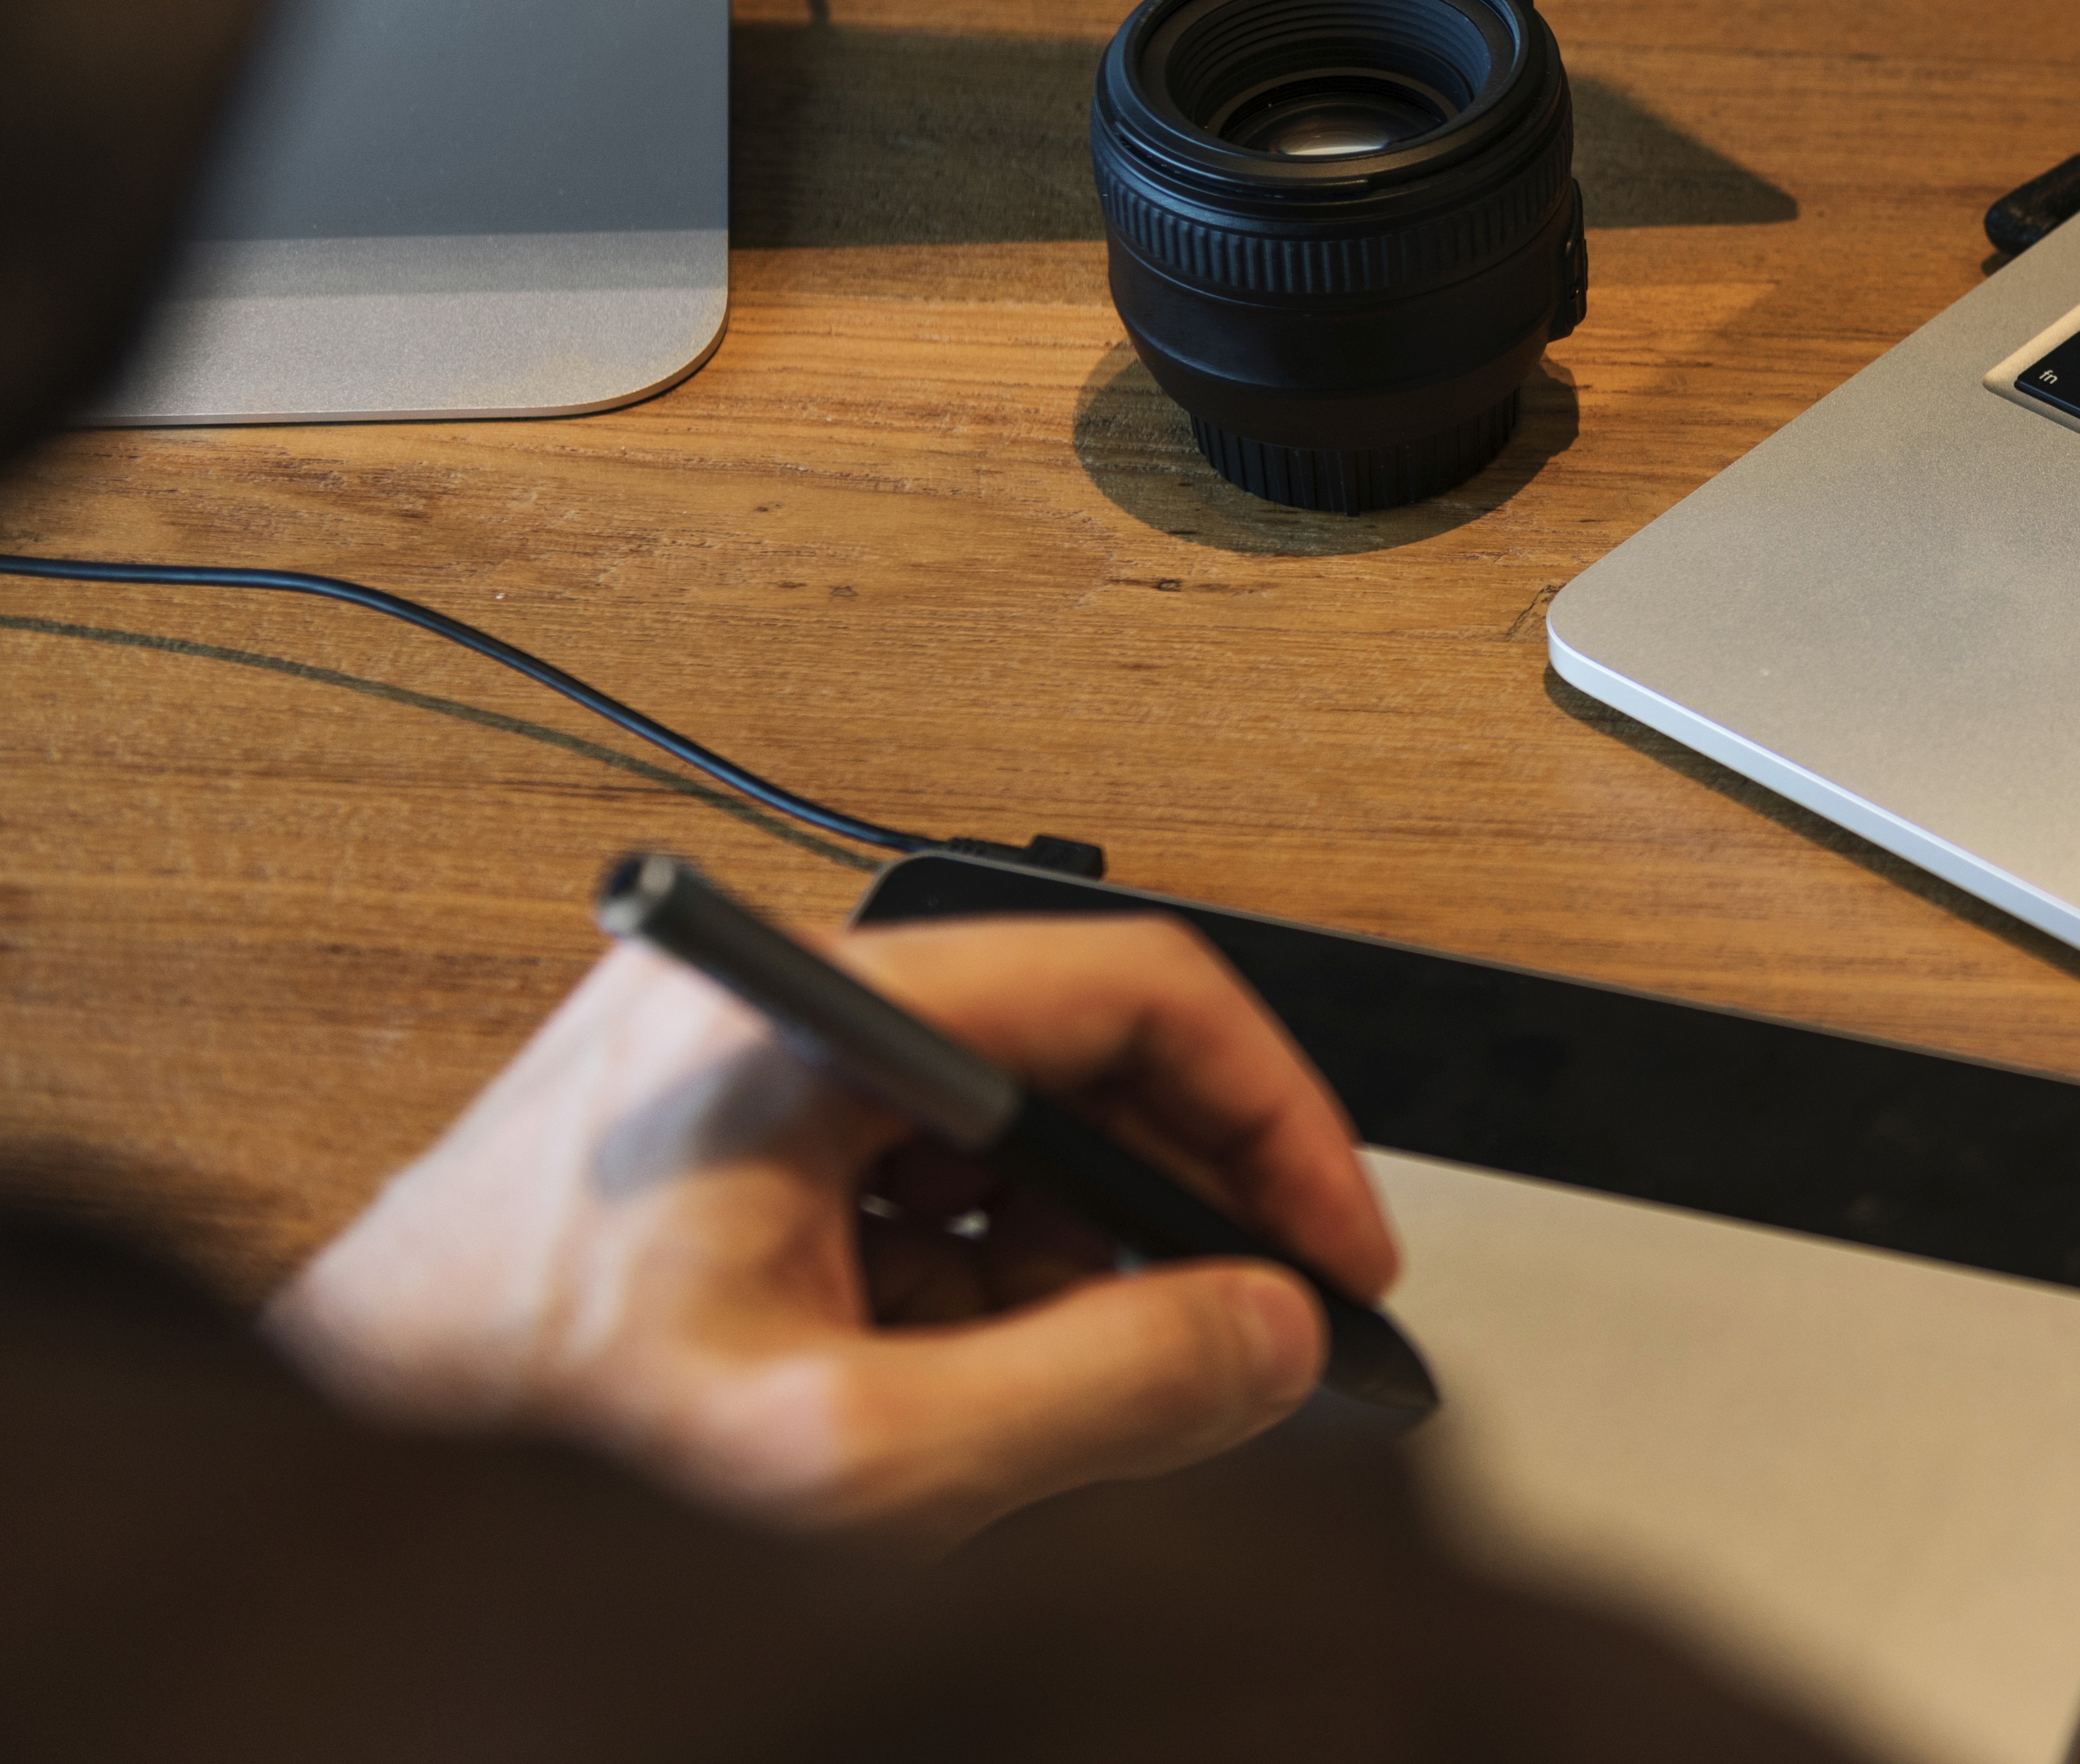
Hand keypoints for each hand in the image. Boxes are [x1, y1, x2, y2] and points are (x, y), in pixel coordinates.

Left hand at [267, 910, 1398, 1547]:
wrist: (332, 1510)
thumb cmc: (525, 1464)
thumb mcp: (862, 1459)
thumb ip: (1103, 1391)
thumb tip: (1269, 1336)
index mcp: (794, 1017)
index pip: (1126, 986)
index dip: (1268, 1117)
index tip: (1331, 1240)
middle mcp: (758, 1000)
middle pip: (1069, 1050)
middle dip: (1172, 1210)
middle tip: (1237, 1332)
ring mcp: (726, 1060)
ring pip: (999, 1124)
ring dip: (1072, 1259)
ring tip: (1060, 1396)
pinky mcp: (703, 1135)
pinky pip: (911, 1174)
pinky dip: (976, 1279)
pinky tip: (958, 1386)